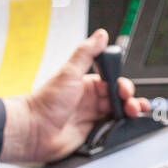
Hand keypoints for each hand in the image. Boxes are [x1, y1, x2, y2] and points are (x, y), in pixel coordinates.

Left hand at [1, 29, 150, 163]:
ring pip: (119, 113)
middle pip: (119, 98)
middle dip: (130, 99)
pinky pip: (113, 129)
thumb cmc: (46, 103)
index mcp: (86, 84)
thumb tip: (100, 35)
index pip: (113, 82)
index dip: (122, 85)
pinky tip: (124, 125)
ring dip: (130, 112)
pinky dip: (122, 127)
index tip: (124, 89)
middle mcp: (91, 100)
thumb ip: (86, 53)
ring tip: (133, 113)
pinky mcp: (93, 133)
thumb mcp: (69, 73)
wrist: (34, 130)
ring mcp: (92, 117)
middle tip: (130, 104)